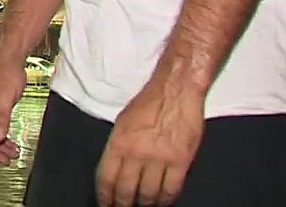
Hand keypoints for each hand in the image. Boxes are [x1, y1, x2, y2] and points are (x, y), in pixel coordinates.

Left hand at [95, 75, 204, 206]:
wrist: (176, 90)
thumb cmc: (149, 102)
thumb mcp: (122, 122)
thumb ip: (118, 147)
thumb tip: (114, 171)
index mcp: (118, 142)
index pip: (106, 179)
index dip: (105, 197)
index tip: (105, 204)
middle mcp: (136, 153)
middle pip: (126, 191)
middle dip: (122, 204)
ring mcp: (159, 158)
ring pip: (148, 194)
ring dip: (145, 204)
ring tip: (143, 206)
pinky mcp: (180, 161)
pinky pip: (171, 189)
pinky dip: (166, 199)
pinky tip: (162, 201)